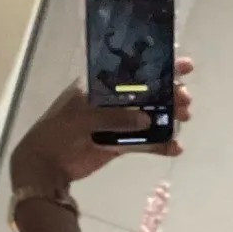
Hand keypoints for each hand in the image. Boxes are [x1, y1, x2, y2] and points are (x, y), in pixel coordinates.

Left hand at [10, 58, 193, 192]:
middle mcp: (112, 101)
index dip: (159, 67)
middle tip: (187, 100)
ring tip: (185, 118)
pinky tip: (176, 148)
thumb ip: (115, 117)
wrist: (46, 165)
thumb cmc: (58, 132)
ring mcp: (117, 123)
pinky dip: (161, 146)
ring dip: (169, 117)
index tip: (184, 66)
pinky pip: (145, 143)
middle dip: (170, 94)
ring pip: (150, 117)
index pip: (133, 71)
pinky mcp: (120, 145)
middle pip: (148, 93)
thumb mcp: (83, 118)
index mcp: (100, 85)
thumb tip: (148, 120)